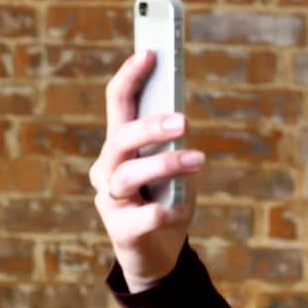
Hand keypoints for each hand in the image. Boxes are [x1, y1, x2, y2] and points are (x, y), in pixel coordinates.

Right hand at [89, 51, 203, 292]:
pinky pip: (143, 216)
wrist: (157, 255)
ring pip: (129, 175)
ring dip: (166, 165)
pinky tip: (178, 210)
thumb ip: (172, 145)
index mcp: (119, 148)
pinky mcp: (121, 232)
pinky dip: (164, 211)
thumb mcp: (173, 170)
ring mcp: (110, 202)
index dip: (130, 77)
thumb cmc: (165, 201)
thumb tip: (180, 117)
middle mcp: (107, 171)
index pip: (117, 105)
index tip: (150, 52)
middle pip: (120, 140)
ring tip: (199, 160)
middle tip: (183, 121)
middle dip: (150, 127)